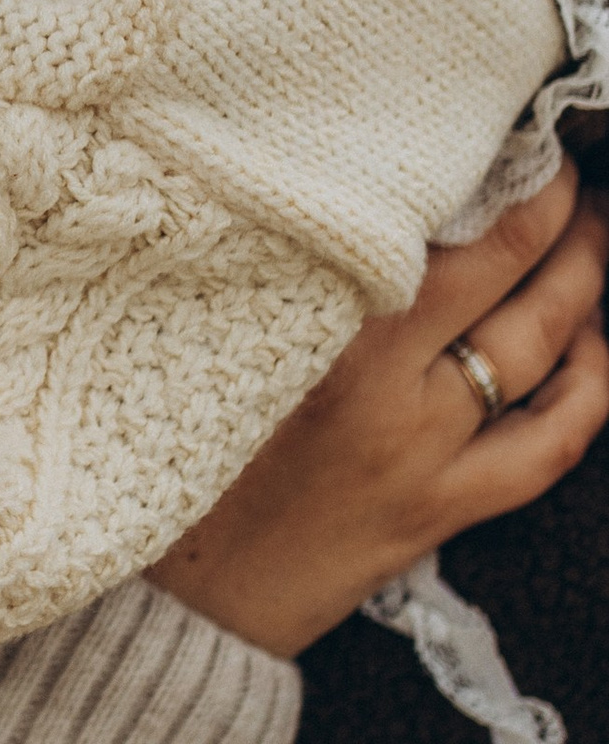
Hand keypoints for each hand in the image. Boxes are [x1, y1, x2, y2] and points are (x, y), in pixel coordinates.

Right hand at [151, 168, 608, 654]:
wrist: (182, 602)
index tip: (520, 141)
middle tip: (570, 173)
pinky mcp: (446, 512)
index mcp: (326, 344)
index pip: (448, 241)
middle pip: (512, 282)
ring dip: (583, 284)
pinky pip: (551, 445)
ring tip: (592, 237)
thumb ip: (285, 277)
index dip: (507, 183)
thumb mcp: (216, 346)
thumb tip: (361, 202)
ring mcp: (428, 458)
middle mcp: (389, 396)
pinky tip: (594, 349)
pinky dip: (589, 390)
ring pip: (543, 352)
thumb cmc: (176, 456)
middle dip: (560, 216)